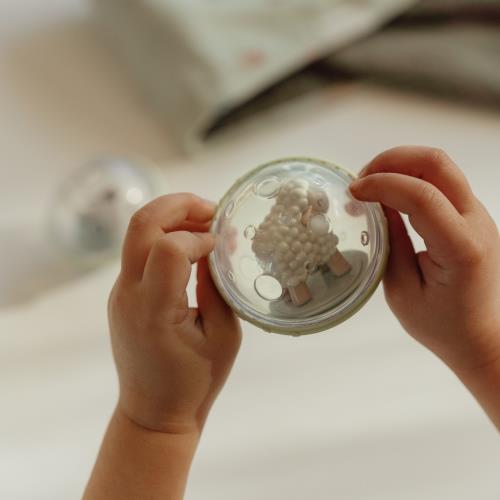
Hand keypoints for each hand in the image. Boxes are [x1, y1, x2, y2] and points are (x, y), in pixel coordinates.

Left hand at [108, 193, 240, 433]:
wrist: (153, 412)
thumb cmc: (195, 381)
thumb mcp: (223, 337)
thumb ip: (217, 287)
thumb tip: (214, 247)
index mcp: (154, 311)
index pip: (168, 248)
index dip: (199, 238)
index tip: (221, 247)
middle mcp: (129, 295)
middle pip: (141, 224)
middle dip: (178, 204)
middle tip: (212, 209)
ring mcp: (120, 292)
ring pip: (137, 231)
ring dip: (171, 216)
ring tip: (205, 223)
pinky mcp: (121, 293)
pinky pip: (139, 250)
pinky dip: (165, 235)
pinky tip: (190, 244)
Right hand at [350, 147, 499, 373]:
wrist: (481, 337)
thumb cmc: (441, 325)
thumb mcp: (402, 290)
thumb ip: (390, 242)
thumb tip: (376, 203)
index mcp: (461, 248)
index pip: (423, 196)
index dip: (383, 184)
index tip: (354, 192)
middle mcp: (477, 223)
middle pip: (437, 163)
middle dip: (392, 160)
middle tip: (361, 179)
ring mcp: (479, 215)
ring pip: (440, 166)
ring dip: (400, 165)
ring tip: (371, 186)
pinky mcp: (472, 215)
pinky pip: (441, 181)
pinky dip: (410, 178)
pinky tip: (389, 195)